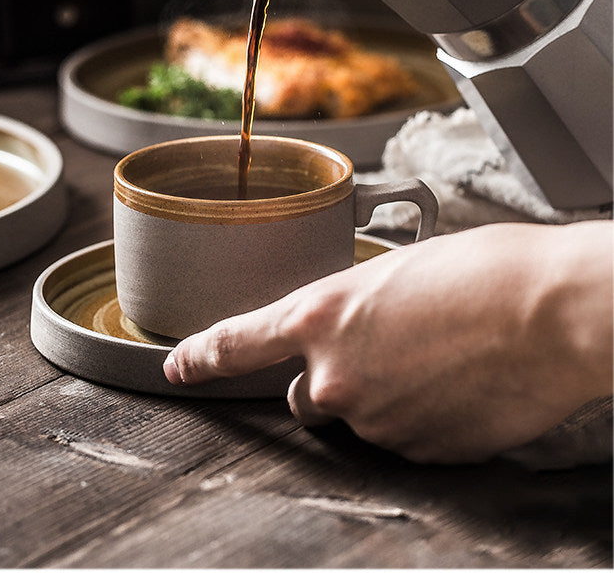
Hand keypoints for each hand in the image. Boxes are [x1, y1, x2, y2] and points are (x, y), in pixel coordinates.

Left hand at [163, 221, 612, 463]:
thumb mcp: (397, 273)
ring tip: (439, 361)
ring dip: (383, 398)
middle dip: (332, 381)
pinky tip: (458, 386)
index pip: (237, 343)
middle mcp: (335, 376)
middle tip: (388, 352)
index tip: (177, 367)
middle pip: (305, 397)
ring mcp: (375, 421)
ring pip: (360, 418)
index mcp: (322, 315)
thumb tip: (357, 336)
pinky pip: (403, 439)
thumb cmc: (483, 272)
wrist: (548, 313)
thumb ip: (355, 311)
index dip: (201, 357)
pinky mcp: (417, 453)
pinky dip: (421, 420)